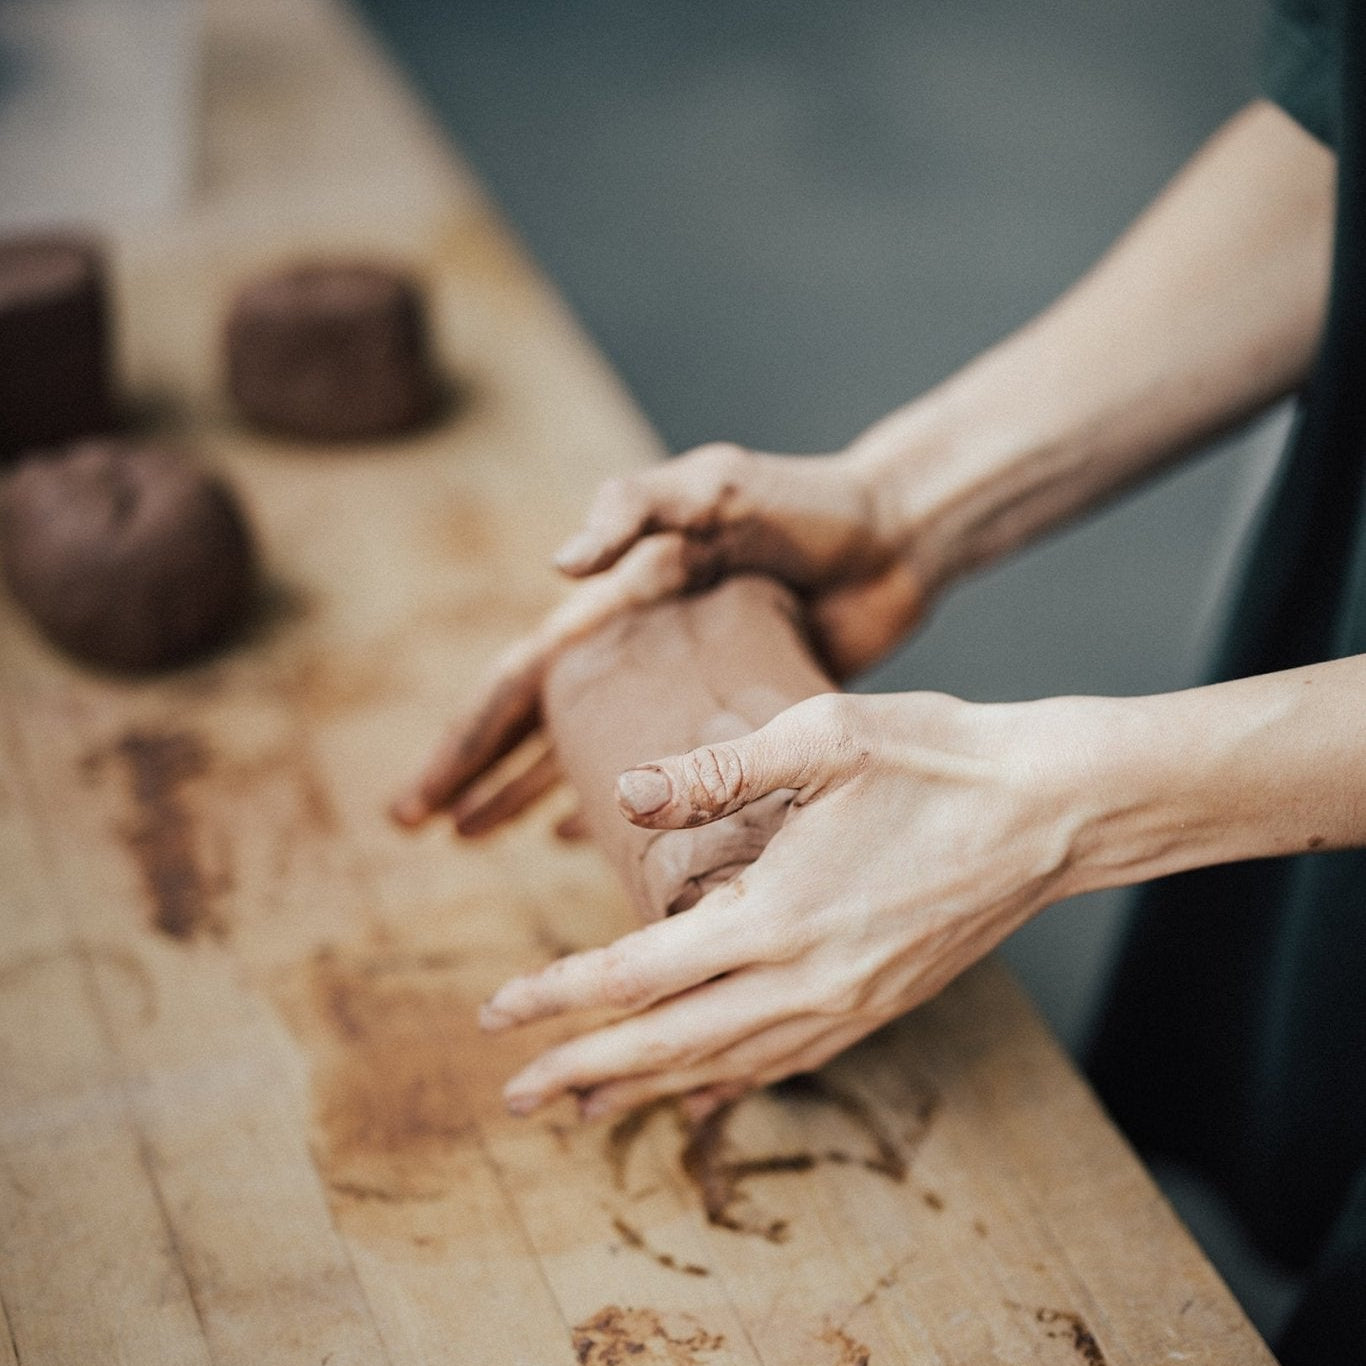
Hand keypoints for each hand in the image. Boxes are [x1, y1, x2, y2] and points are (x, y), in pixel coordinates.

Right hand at [390, 442, 925, 831]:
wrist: (894, 537)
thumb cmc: (806, 505)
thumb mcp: (715, 487)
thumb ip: (636, 507)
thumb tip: (557, 566)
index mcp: (615, 602)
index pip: (520, 682)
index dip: (465, 742)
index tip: (418, 803)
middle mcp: (633, 649)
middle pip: (535, 724)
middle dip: (476, 775)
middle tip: (425, 830)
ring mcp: (678, 687)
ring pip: (586, 752)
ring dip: (527, 794)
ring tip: (477, 840)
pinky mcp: (729, 717)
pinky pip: (657, 769)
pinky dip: (614, 803)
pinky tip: (583, 838)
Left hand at [481, 689, 1105, 1120]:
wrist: (1052, 807)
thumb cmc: (936, 758)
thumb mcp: (821, 735)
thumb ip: (712, 770)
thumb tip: (625, 792)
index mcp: (777, 915)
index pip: (636, 975)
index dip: (558, 997)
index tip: (494, 1014)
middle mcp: (808, 980)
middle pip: (668, 1046)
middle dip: (582, 1072)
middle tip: (514, 1097)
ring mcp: (849, 1002)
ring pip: (724, 1065)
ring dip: (645, 1088)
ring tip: (584, 1104)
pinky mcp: (881, 1001)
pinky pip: (787, 1061)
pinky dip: (728, 1081)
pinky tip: (701, 1092)